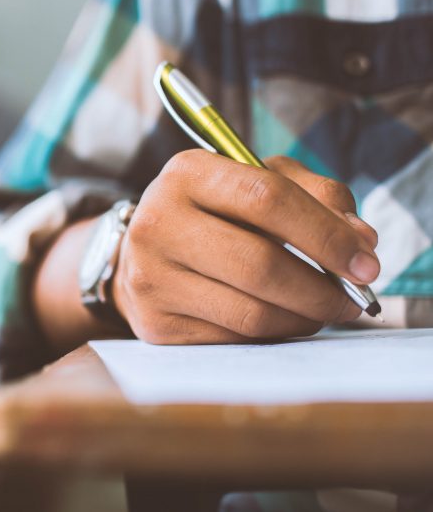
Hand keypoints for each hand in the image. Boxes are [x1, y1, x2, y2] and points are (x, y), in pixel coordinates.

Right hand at [112, 151, 379, 343]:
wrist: (146, 252)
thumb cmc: (217, 212)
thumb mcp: (261, 180)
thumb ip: (317, 196)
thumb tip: (361, 242)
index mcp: (186, 173)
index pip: (266, 198)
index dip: (326, 234)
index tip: (366, 261)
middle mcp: (158, 222)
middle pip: (260, 264)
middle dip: (322, 288)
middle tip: (354, 298)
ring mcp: (151, 277)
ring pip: (251, 312)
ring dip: (304, 317)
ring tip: (322, 309)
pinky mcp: (154, 323)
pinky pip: (234, 339)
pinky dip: (273, 334)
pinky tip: (282, 318)